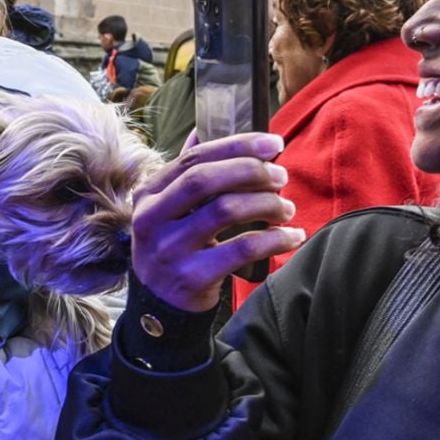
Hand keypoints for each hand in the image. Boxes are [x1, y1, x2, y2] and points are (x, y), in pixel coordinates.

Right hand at [131, 132, 302, 310]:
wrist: (160, 311)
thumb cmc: (173, 250)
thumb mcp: (167, 210)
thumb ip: (184, 173)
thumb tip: (202, 128)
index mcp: (148, 195)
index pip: (194, 158)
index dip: (237, 146)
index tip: (274, 144)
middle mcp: (151, 220)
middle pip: (205, 180)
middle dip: (252, 172)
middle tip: (282, 177)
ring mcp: (168, 250)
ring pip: (225, 211)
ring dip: (266, 205)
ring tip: (286, 209)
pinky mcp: (190, 277)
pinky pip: (241, 250)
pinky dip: (273, 240)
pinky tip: (291, 237)